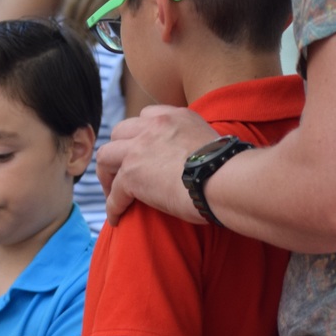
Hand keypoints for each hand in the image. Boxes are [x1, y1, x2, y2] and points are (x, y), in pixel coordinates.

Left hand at [98, 105, 219, 223]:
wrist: (228, 181)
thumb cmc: (230, 170)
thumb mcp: (211, 142)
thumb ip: (193, 143)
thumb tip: (192, 160)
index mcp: (175, 117)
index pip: (145, 116)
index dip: (138, 134)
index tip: (139, 149)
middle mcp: (154, 127)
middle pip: (119, 132)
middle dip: (117, 151)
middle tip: (120, 171)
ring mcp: (139, 149)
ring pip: (105, 157)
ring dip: (106, 176)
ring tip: (112, 193)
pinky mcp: (131, 174)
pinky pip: (114, 193)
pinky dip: (113, 207)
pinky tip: (118, 219)